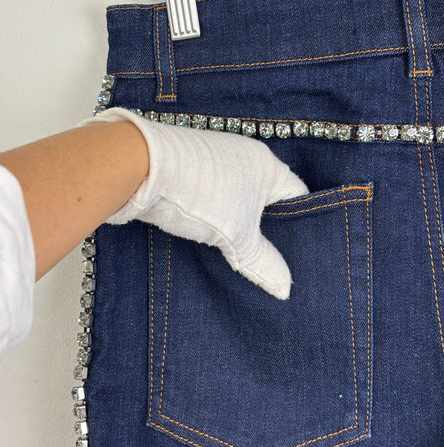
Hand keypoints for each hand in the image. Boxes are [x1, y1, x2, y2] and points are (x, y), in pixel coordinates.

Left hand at [81, 108, 308, 298]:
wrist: (139, 167)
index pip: (298, 197)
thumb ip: (262, 261)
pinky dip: (217, 215)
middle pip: (267, 199)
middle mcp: (245, 157)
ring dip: (238, 224)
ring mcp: (216, 159)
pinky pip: (215, 195)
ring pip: (238, 199)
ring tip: (240, 255)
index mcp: (268, 166)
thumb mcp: (237, 236)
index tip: (300, 255)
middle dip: (267, 230)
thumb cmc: (201, 196)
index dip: (301, 226)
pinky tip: (211, 237)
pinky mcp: (191, 167)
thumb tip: (285, 289)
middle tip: (271, 262)